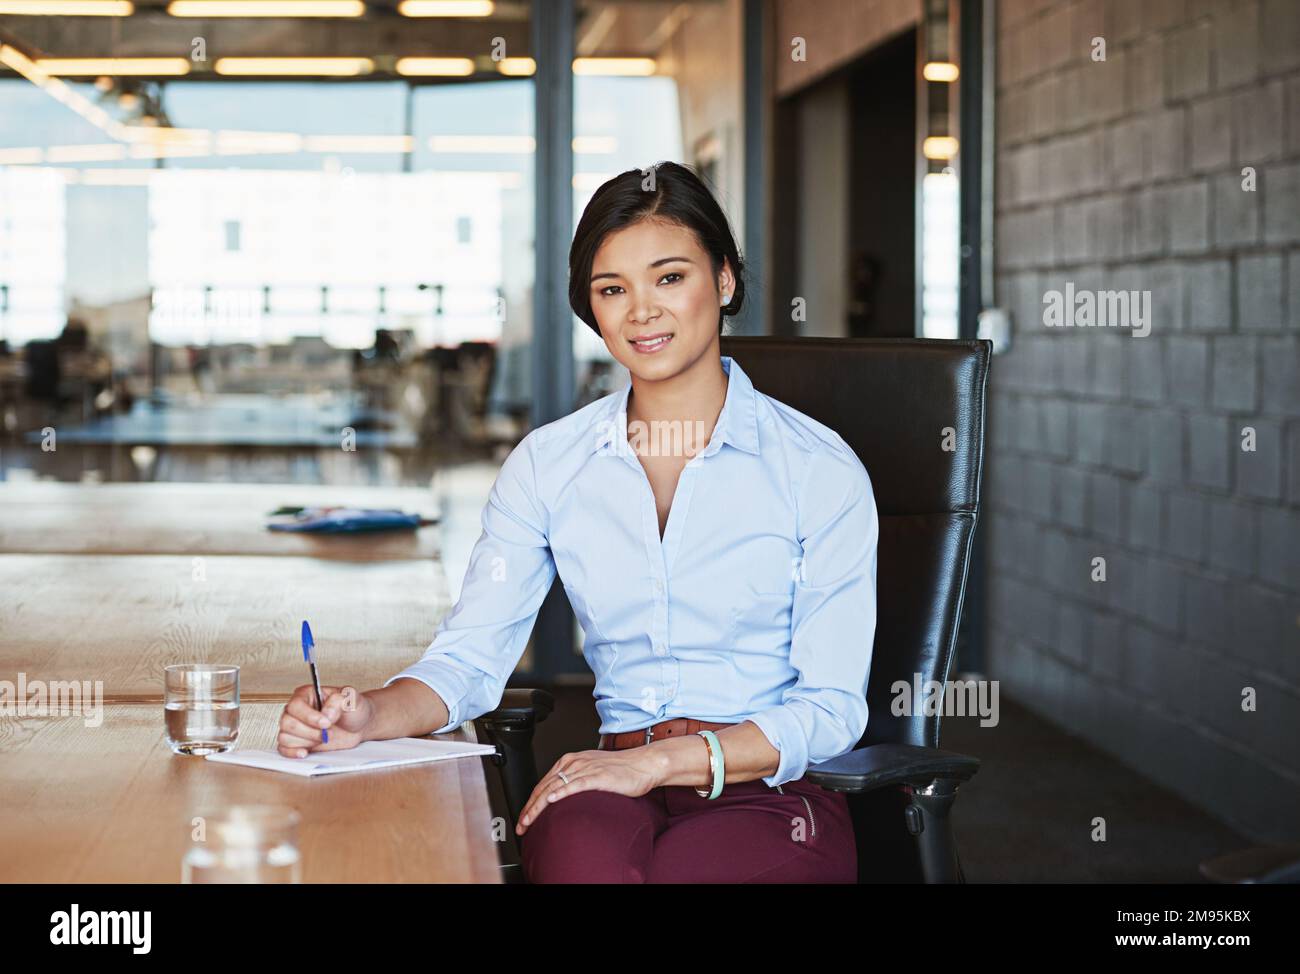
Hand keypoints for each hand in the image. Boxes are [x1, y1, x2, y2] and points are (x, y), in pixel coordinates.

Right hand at [277, 684, 371, 757]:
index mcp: (306, 695)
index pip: (296, 706)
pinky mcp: (296, 742)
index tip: (326, 723)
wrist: (357, 726)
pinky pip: (283, 748)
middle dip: (310, 731)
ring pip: (285, 737)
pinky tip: (304, 752)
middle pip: (288, 723)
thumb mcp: (352, 699)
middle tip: (327, 732)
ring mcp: (295, 727)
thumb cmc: (352, 710)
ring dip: (306, 741)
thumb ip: (340, 701)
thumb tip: (327, 713)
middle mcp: (297, 710)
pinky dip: (292, 752)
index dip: (309, 717)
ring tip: (322, 738)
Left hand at [515, 748, 663, 834]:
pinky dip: (561, 793)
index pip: (543, 783)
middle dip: (529, 808)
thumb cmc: (621, 770)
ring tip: (529, 820)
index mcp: (570, 761)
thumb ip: (575, 780)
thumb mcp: (591, 771)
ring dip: (538, 806)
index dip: (530, 802)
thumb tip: (561, 798)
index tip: (523, 817)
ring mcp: (585, 768)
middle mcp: (574, 763)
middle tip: (521, 824)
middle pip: (544, 787)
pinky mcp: (597, 776)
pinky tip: (552, 801)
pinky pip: (575, 785)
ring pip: (554, 788)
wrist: (643, 764)